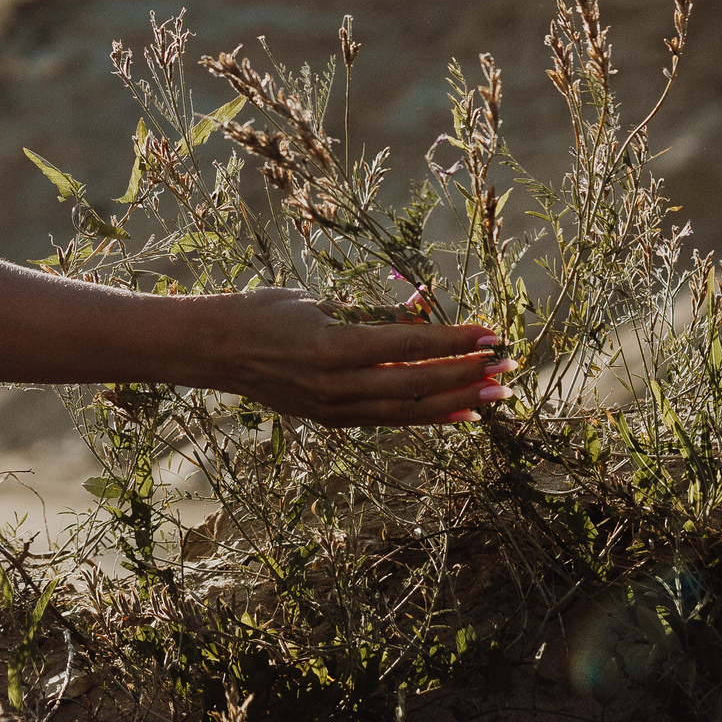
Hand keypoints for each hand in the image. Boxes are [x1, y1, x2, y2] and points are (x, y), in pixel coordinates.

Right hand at [215, 288, 512, 427]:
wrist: (214, 349)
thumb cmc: (263, 311)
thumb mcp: (315, 301)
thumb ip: (366, 315)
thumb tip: (417, 316)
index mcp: (333, 346)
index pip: (409, 346)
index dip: (454, 341)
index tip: (491, 333)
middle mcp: (337, 384)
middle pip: (417, 384)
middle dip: (467, 376)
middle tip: (507, 369)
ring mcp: (334, 408)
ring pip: (408, 409)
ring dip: (456, 401)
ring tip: (495, 397)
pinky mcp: (330, 419)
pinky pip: (389, 420)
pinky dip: (426, 417)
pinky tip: (457, 413)